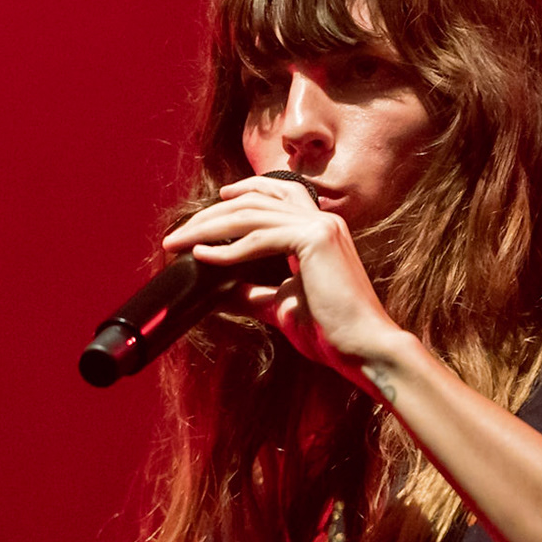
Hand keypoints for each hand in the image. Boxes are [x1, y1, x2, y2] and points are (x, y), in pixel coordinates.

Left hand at [162, 175, 404, 390]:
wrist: (363, 349)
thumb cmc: (331, 331)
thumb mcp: (282, 306)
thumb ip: (253, 293)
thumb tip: (221, 291)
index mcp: (320, 229)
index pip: (276, 194)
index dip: (243, 192)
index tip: (214, 204)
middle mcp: (322, 219)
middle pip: (255, 200)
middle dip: (211, 215)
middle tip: (178, 235)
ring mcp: (320, 226)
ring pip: (251, 215)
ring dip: (209, 228)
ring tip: (179, 243)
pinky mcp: (315, 241)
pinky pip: (259, 239)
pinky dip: (227, 249)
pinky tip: (203, 257)